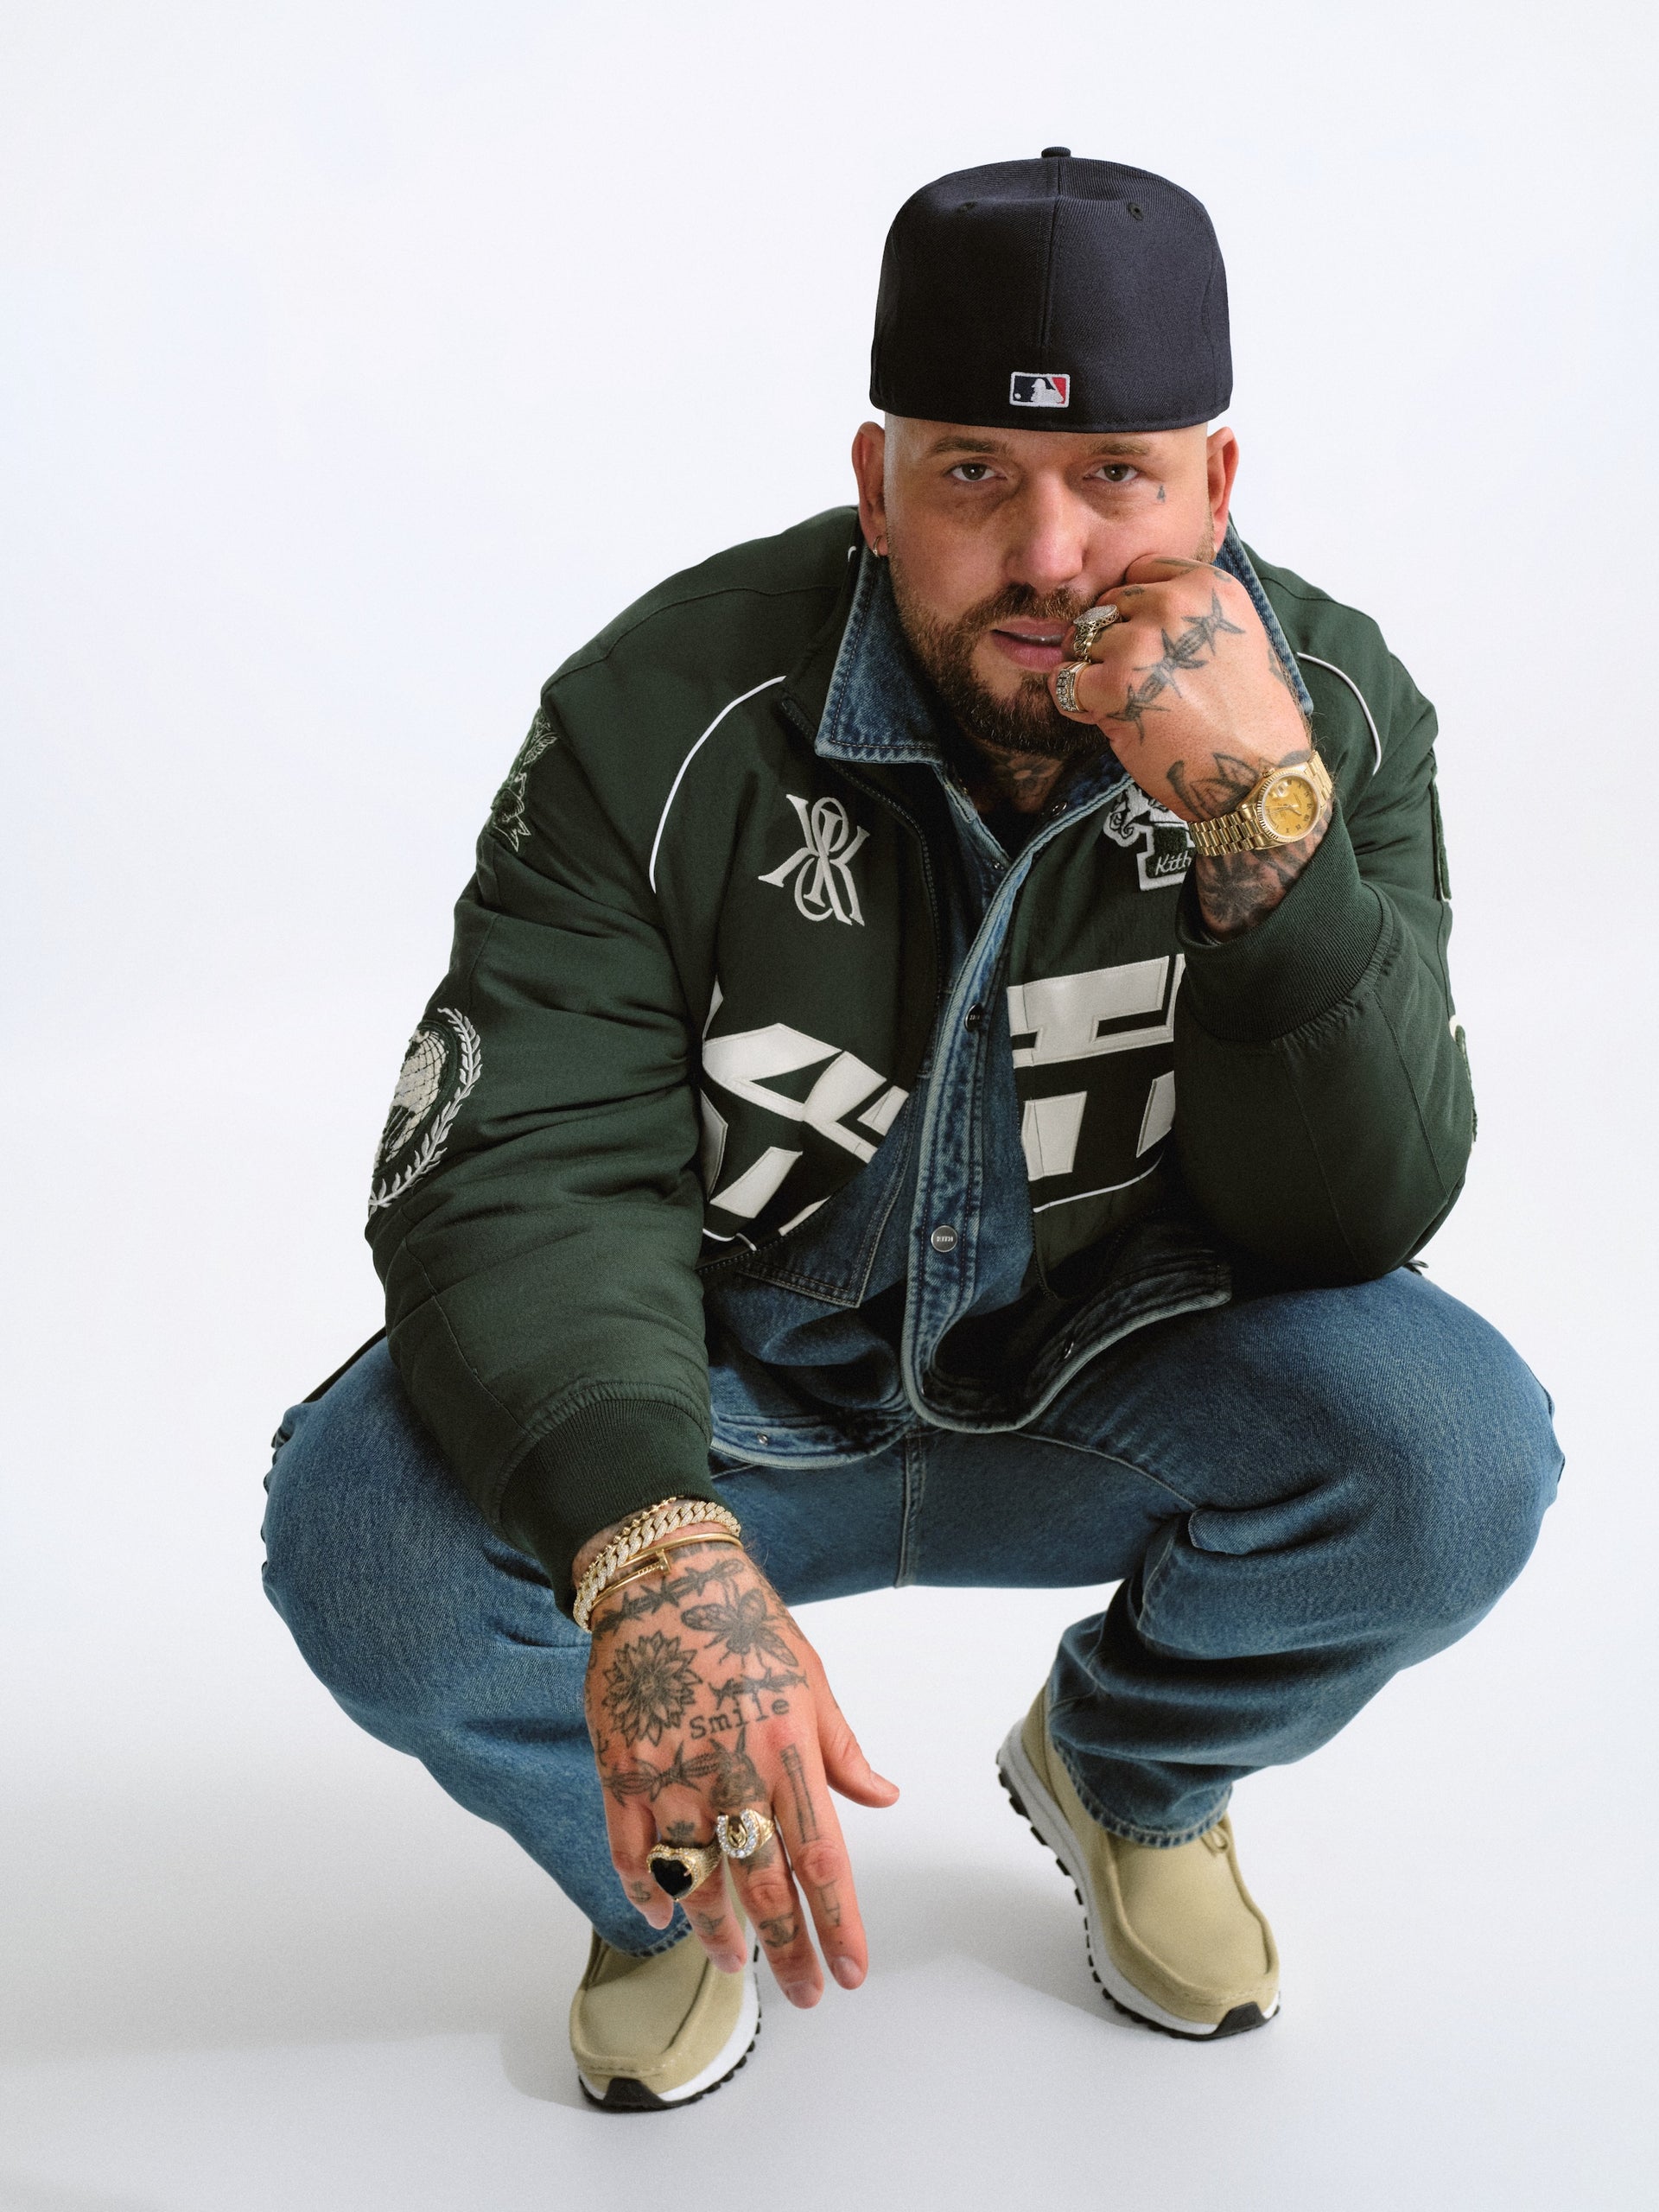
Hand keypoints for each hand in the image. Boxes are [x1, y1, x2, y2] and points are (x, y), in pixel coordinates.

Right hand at [583, 1531, 898, 2007]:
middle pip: (764, 1885)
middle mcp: (732, 1773)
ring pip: (697, 1881)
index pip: (822, 1860)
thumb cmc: (741, 1625)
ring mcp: (671, 1776)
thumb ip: (842, 1750)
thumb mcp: (811, 1679)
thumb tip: (883, 1798)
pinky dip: (645, 1892)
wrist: (662, 1579)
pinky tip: (661, 1918)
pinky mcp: (621, 1771)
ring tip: (737, 1962)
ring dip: (718, 1932)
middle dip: (789, 1949)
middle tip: (805, 1992)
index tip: (851, 1972)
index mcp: (788, 1751)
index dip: (838, 1924)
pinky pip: (631, 1851)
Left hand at [1050, 555, 1330, 936]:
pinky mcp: (1114, 684)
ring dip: (1093, 674)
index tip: (1152, 646)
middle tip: (1140, 685)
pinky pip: (1063, 680)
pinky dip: (1076, 704)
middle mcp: (1173, 604)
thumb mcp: (1236, 637)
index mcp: (1207, 586)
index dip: (1134, 613)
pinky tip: (1109, 721)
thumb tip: (1130, 608)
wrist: (1259, 776)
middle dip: (1111, 643)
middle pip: (1108, 606)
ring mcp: (1141, 641)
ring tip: (1130, 705)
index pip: (1140, 574)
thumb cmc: (1249, 718)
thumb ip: (1188, 613)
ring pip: (1081, 642)